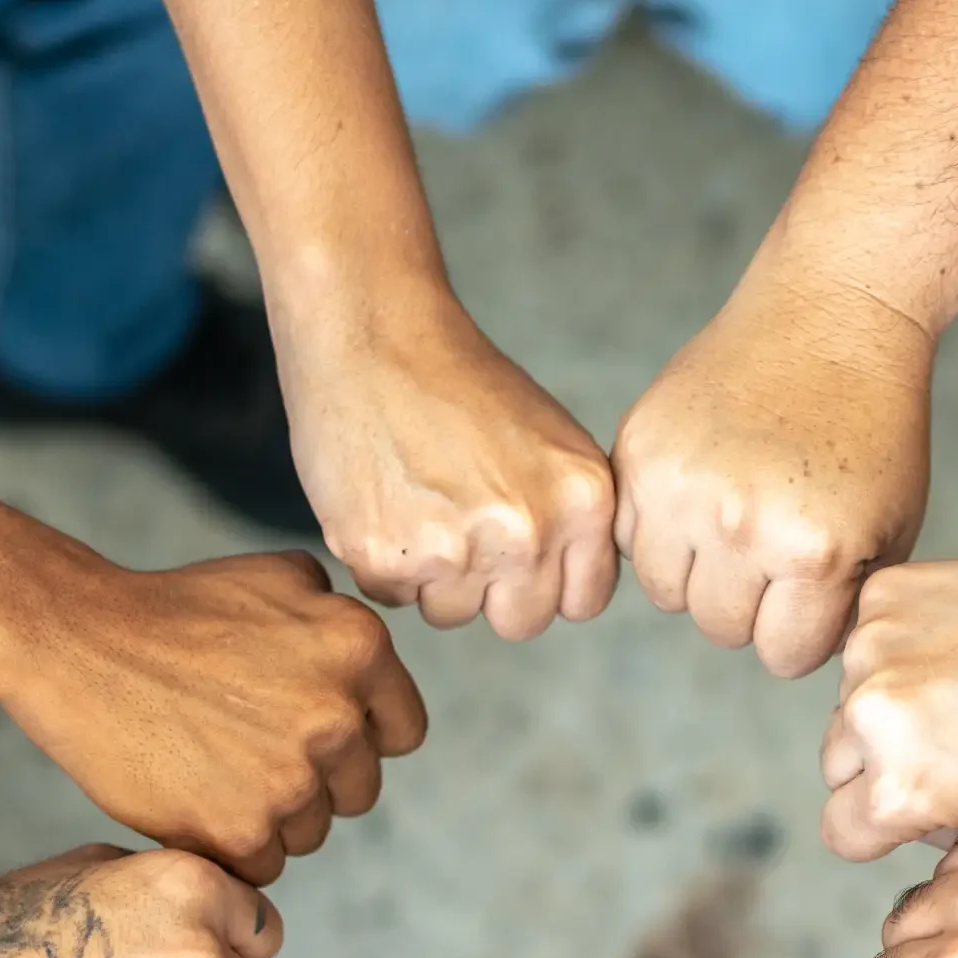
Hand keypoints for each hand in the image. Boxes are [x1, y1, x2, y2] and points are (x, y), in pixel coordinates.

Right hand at [0, 549, 425, 885]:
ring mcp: (291, 780)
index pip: (403, 732)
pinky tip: (194, 801)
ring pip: (311, 832)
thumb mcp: (278, 577)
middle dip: (316, 779)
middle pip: (359, 790)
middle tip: (250, 751)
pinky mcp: (240, 833)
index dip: (360, 736)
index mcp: (360, 650)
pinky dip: (231, 847)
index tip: (314, 732)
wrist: (80, 645)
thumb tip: (371, 655)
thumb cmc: (176, 607)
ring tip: (215, 771)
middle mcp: (338, 717)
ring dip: (273, 817)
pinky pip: (264, 867)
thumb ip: (339, 614)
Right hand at [276, 290, 616, 641]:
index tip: (521, 555)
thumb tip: (573, 588)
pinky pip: (394, 597)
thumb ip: (573, 517)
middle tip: (463, 531)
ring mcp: (455, 551)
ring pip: (452, 614)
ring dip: (434, 578)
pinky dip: (385, 562)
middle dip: (494, 592)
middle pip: (521, 622)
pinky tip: (384, 503)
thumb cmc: (461, 381)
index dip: (549, 581)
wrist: (373, 335)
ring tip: (419, 505)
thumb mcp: (553, 441)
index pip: (584, 602)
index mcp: (583, 500)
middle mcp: (527, 533)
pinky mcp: (386, 558)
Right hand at [613, 268, 932, 676]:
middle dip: (751, 602)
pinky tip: (704, 489)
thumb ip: (841, 604)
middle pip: (720, 628)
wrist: (831, 315)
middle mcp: (739, 525)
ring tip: (737, 520)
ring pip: (667, 591)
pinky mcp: (637, 449)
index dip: (802, 627)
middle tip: (776, 548)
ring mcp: (680, 486)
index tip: (815, 587)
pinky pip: (631, 536)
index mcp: (812, 552)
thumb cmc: (874, 428)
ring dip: (700, 571)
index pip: (782, 654)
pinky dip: (662, 527)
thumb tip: (787, 653)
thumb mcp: (888, 528)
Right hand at [822, 543, 957, 857]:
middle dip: (876, 758)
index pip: (841, 830)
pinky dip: (901, 640)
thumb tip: (880, 811)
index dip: (877, 824)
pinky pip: (866, 633)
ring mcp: (871, 650)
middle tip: (947, 736)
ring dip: (886, 695)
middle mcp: (870, 720)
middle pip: (835, 763)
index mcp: (900, 791)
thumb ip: (925, 818)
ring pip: (849, 694)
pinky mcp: (882, 596)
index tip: (912, 802)